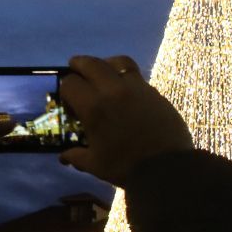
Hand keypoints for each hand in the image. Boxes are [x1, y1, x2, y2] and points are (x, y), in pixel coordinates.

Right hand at [55, 55, 193, 187]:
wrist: (168, 168)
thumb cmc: (127, 167)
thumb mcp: (96, 165)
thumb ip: (77, 156)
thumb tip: (64, 156)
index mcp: (94, 107)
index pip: (70, 83)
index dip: (65, 87)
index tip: (68, 96)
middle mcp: (113, 90)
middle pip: (92, 63)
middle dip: (79, 64)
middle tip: (76, 68)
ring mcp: (137, 88)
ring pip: (119, 62)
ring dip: (107, 63)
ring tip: (104, 71)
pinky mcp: (155, 92)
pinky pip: (138, 77)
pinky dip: (127, 78)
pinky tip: (127, 91)